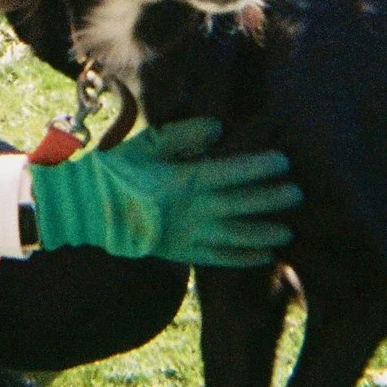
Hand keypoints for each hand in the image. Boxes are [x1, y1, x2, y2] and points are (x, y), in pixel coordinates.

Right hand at [28, 117, 298, 268]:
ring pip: (234, 238)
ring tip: (287, 231)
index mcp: (181, 181)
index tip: (282, 162)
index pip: (229, 174)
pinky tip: (264, 256)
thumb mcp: (148, 144)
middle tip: (297, 194)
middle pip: (239, 206)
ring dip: (263, 235)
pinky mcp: (181, 253)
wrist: (89, 210)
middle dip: (270, 201)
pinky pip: (219, 258)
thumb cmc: (120, 171)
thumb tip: (218, 129)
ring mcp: (185, 236)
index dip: (258, 168)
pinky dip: (243, 258)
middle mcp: (188, 211)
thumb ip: (184, 135)